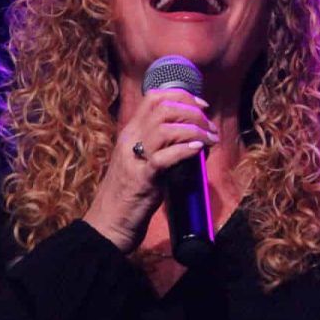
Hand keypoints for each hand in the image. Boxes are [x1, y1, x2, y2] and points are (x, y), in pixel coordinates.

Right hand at [82, 88, 220, 251]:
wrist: (109, 224)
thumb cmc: (130, 195)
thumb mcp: (143, 162)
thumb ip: (161, 147)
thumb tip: (195, 140)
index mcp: (130, 133)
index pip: (153, 98)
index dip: (181, 95)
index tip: (202, 106)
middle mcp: (130, 140)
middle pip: (162, 108)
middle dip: (192, 111)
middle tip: (210, 126)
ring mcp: (134, 159)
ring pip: (164, 128)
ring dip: (194, 129)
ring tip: (210, 139)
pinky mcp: (142, 179)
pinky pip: (164, 157)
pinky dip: (184, 149)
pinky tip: (198, 149)